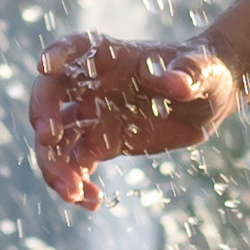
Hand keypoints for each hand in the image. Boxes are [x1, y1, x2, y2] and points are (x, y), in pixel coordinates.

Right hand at [32, 30, 237, 208]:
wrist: (208, 101)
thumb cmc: (206, 71)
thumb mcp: (205, 69)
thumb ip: (189, 73)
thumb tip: (177, 84)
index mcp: (112, 57)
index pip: (76, 48)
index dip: (56, 54)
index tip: (44, 66)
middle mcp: (93, 85)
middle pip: (51, 94)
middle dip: (42, 115)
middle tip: (48, 140)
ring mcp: (93, 116)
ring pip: (57, 139)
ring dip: (55, 164)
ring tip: (72, 192)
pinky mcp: (101, 144)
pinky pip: (76, 165)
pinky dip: (76, 184)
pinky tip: (91, 202)